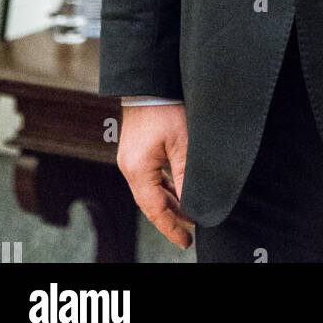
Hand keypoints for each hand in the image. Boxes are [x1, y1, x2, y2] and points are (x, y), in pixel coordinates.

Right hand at [116, 103, 193, 248]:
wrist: (148, 81)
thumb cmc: (165, 108)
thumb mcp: (182, 142)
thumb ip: (186, 175)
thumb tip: (193, 203)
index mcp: (138, 170)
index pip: (155, 210)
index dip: (171, 227)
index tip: (186, 241)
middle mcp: (130, 168)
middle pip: (150, 203)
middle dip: (171, 218)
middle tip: (190, 232)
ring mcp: (131, 159)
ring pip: (150, 191)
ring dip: (168, 203)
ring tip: (187, 214)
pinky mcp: (136, 151)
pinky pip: (150, 178)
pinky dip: (163, 188)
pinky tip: (176, 191)